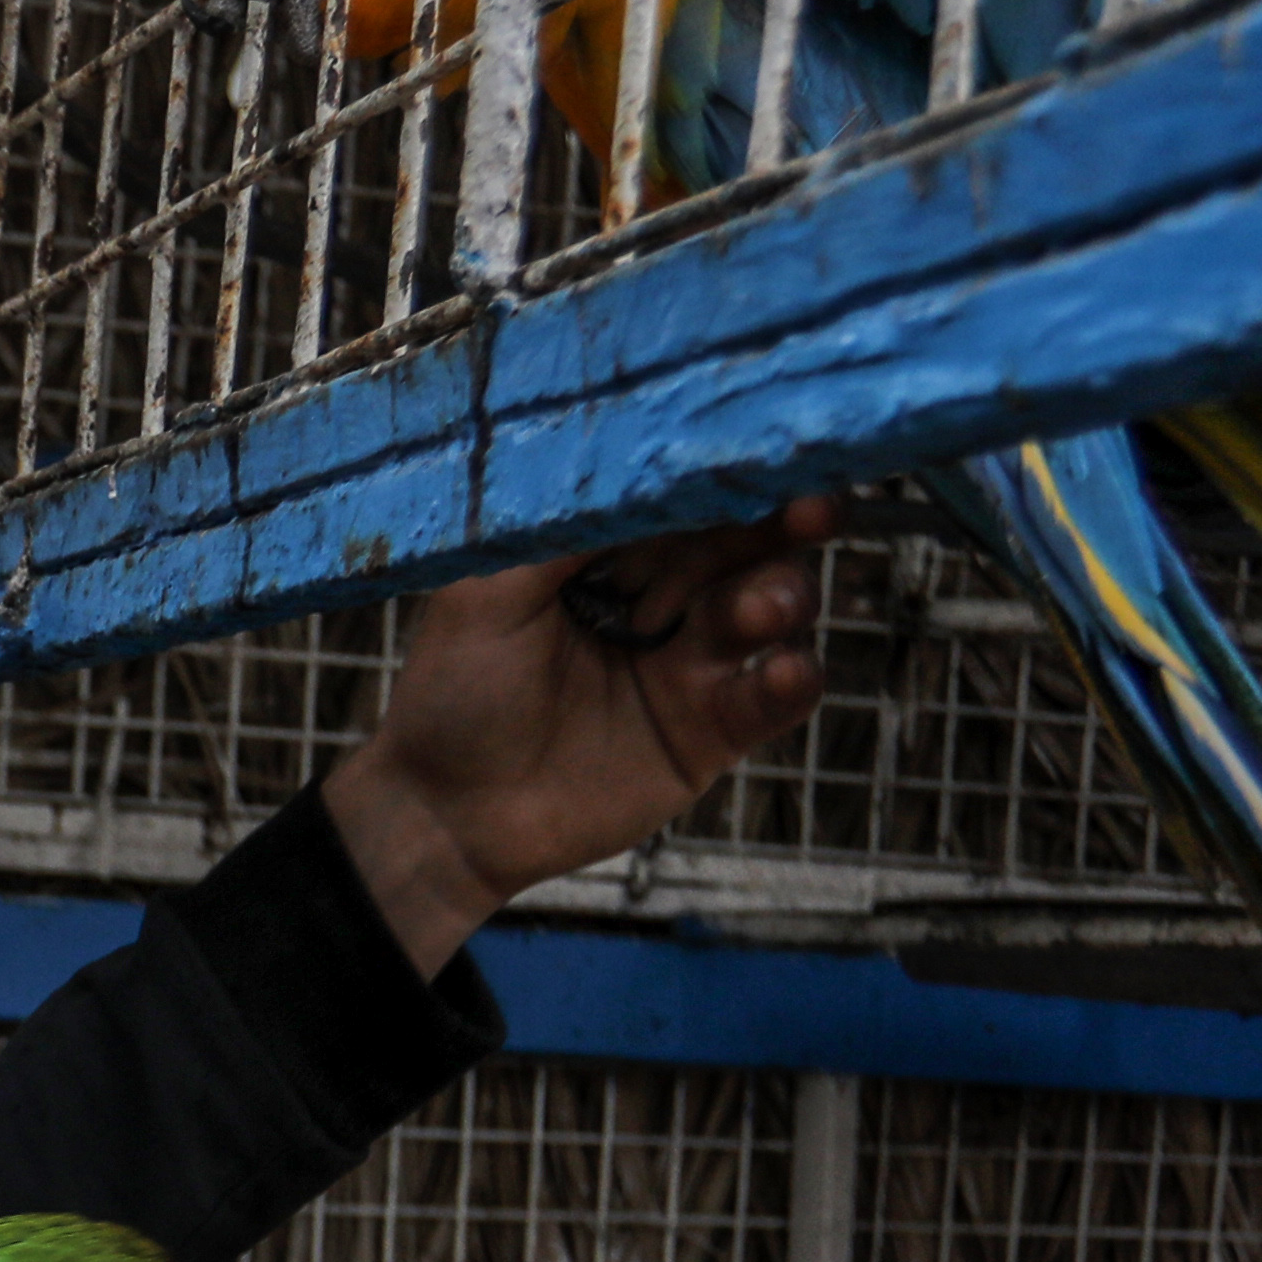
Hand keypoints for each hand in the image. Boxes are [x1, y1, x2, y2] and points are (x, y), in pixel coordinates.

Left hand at [319, 500, 845, 971]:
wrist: (449, 814)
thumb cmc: (454, 694)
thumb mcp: (487, 593)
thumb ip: (561, 528)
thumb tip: (632, 457)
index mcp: (607, 552)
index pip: (682, 498)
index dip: (723, 473)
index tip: (762, 447)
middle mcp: (661, 595)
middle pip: (744, 542)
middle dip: (780, 522)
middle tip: (812, 506)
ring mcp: (692, 663)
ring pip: (771, 607)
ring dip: (781, 595)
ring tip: (757, 610)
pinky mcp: (711, 732)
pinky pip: (773, 698)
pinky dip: (792, 678)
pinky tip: (783, 670)